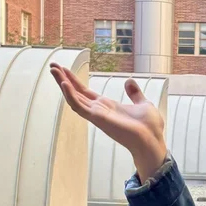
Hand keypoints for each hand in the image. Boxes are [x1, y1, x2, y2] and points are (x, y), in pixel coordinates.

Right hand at [49, 63, 167, 181]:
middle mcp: (99, 110)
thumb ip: (134, 94)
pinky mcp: (98, 119)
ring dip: (63, 84)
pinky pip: (80, 107)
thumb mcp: (143, 104)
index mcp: (107, 106)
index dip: (74, 81)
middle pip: (76, 93)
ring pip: (74, 98)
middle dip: (64, 79)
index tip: (65, 69)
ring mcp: (97, 115)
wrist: (153, 139)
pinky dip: (71, 96)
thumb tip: (129, 81)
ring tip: (54, 70)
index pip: (86, 92)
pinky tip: (64, 84)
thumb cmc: (149, 127)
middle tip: (53, 66)